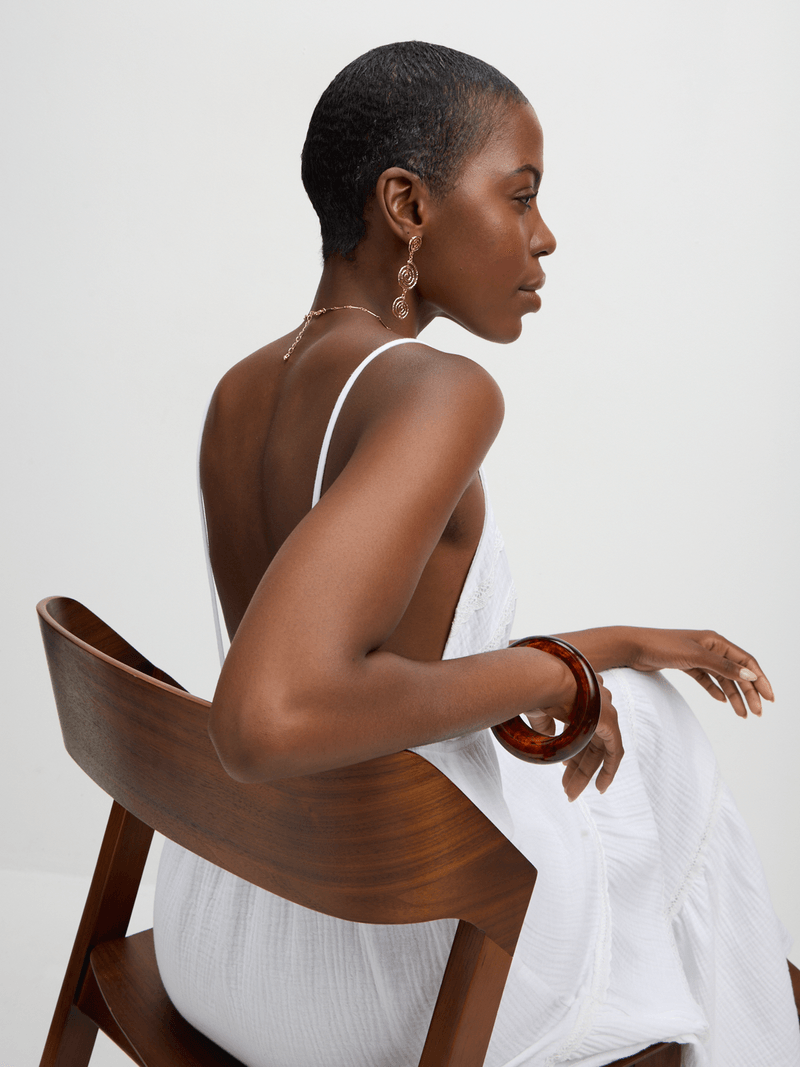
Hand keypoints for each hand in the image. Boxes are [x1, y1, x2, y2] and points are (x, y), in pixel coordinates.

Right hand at [528, 676, 622, 801]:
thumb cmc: (537, 689)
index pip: (580, 727)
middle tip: (566, 786)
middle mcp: (596, 701)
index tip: (564, 765)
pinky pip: (614, 751)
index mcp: (579, 695)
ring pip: (599, 749)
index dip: (573, 749)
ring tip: (572, 792)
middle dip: (576, 766)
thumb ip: (546, 724)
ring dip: (585, 772)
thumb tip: (549, 735)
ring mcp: (605, 710)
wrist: (545, 679)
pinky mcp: (609, 721)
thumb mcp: (539, 711)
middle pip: (589, 741)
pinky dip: (608, 770)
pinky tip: (600, 787)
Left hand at [626, 627, 773, 717]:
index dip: (760, 679)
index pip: (746, 661)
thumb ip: (723, 667)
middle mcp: (709, 647)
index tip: (769, 698)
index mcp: (715, 641)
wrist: (633, 647)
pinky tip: (722, 701)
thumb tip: (750, 674)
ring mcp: (697, 656)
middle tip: (757, 712)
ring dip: (734, 695)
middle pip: (736, 671)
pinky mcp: (686, 664)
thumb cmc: (662, 646)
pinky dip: (715, 689)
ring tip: (742, 713)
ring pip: (722, 677)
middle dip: (749, 692)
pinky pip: (707, 678)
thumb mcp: (696, 657)